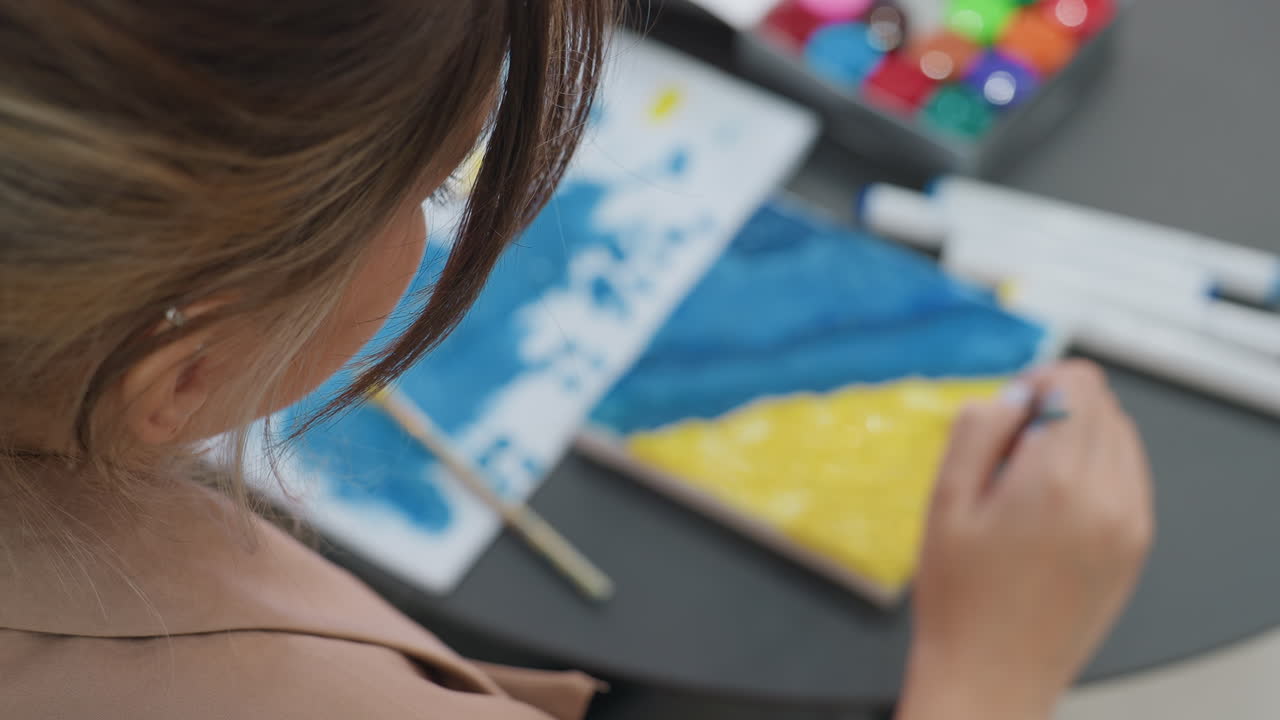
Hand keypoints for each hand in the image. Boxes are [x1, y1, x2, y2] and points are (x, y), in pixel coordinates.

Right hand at [898, 360, 1153, 719]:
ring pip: (1121, 439)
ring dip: (1080, 441)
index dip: (1038, 383)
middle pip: (1103, 406)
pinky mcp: (1135, 548)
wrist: (992, 673)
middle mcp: (1106, 496)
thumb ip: (977, 429)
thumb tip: (1011, 394)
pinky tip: (1054, 508)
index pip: (1078, 382)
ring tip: (1030, 485)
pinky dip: (1098, 474)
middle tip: (1009, 453)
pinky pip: (1130, 479)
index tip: (1009, 412)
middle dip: (1057, 411)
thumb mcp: (944, 500)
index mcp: (1055, 479)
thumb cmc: (961, 598)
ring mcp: (1130, 524)